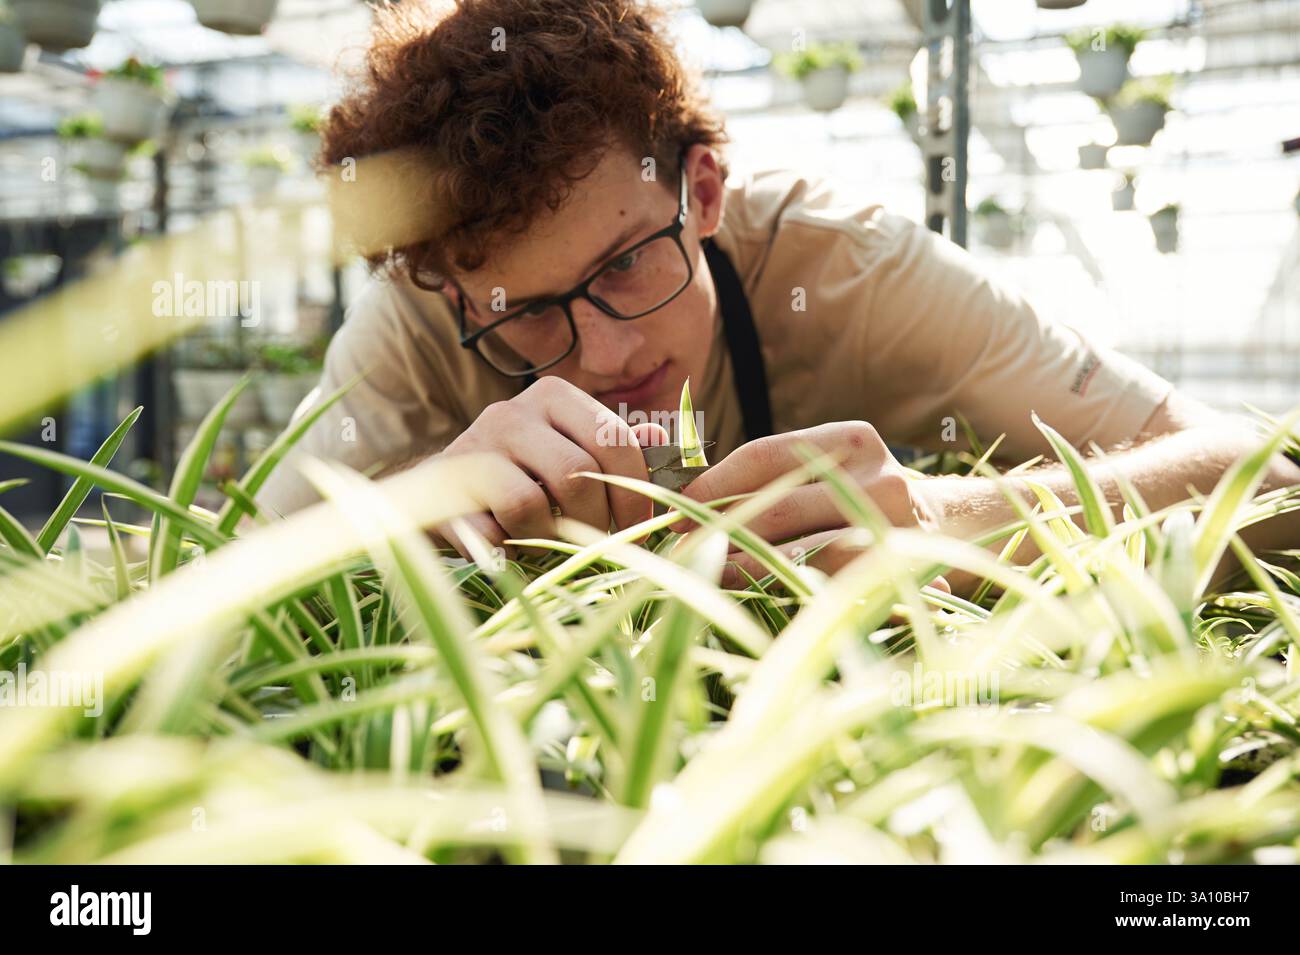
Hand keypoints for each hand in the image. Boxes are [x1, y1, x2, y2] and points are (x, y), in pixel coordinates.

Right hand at [435, 375, 667, 559]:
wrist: (440, 492)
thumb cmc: (523, 475)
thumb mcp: (572, 452)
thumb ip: (616, 449)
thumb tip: (662, 439)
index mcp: (554, 396)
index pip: (614, 440)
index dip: (635, 492)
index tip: (638, 527)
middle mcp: (512, 412)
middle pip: (576, 473)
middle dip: (596, 520)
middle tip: (599, 545)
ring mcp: (473, 447)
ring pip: (529, 504)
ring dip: (547, 538)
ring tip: (548, 544)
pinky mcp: (445, 491)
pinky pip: (488, 532)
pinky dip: (506, 551)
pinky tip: (508, 547)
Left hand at [669, 421, 947, 589]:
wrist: (951, 531)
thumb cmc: (861, 499)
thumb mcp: (828, 470)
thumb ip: (772, 478)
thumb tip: (682, 494)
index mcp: (851, 440)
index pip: (766, 455)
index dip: (714, 482)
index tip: (672, 506)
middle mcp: (879, 476)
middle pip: (780, 505)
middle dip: (721, 531)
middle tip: (678, 551)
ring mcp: (896, 528)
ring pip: (803, 552)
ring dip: (746, 569)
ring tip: (707, 578)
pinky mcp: (900, 573)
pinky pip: (830, 586)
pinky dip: (787, 592)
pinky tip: (753, 599)